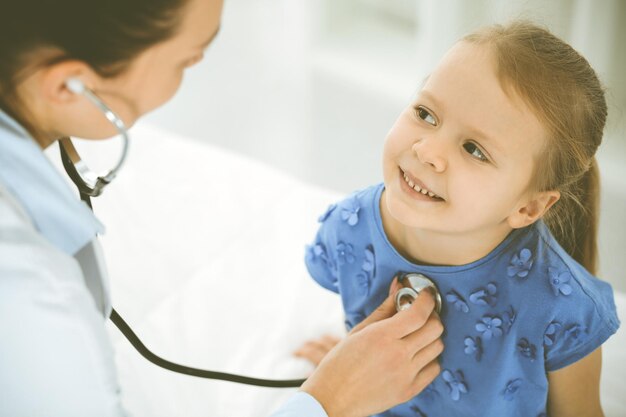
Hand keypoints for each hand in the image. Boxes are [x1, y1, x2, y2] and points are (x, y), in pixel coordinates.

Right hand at [300, 278, 443, 416]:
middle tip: (421, 314)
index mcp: (382, 336)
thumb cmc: (341, 362)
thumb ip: (384, 308)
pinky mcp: (410, 391)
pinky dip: (429, 359)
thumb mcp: (359, 330)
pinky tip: (416, 355)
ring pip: (437, 347)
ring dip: (431, 336)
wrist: (333, 398)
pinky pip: (434, 369)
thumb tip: (399, 286)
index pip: (419, 313)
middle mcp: (398, 355)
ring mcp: (406, 375)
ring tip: (416, 335)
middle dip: (432, 316)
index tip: (426, 294)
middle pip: (435, 329)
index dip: (427, 299)